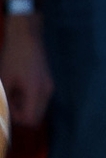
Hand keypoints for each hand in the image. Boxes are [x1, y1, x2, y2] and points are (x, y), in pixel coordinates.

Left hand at [1, 13, 52, 128]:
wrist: (26, 38)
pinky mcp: (48, 82)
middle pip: (37, 117)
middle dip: (22, 114)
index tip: (7, 107)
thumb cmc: (13, 58)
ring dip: (26, 107)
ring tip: (13, 94)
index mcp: (35, 91)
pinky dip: (30, 100)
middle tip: (9, 102)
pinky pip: (40, 100)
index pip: (30, 119)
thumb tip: (6, 113)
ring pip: (38, 109)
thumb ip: (7, 100)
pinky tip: (20, 88)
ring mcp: (49, 87)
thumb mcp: (4, 80)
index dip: (16, 118)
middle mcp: (46, 92)